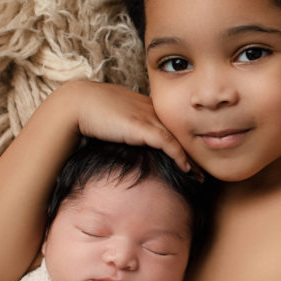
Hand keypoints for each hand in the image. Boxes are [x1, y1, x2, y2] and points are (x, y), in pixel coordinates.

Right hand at [61, 80, 192, 173]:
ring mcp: (148, 118)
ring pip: (179, 139)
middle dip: (193, 151)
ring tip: (200, 175)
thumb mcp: (114, 120)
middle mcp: (152, 111)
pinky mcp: (143, 127)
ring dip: (191, 159)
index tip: (192, 158)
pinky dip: (180, 157)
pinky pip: (169, 144)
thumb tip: (127, 147)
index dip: (184, 142)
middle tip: (203, 170)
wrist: (76, 104)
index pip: (172, 125)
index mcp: (146, 107)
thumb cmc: (90, 113)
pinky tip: (186, 170)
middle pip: (181, 132)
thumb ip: (126, 130)